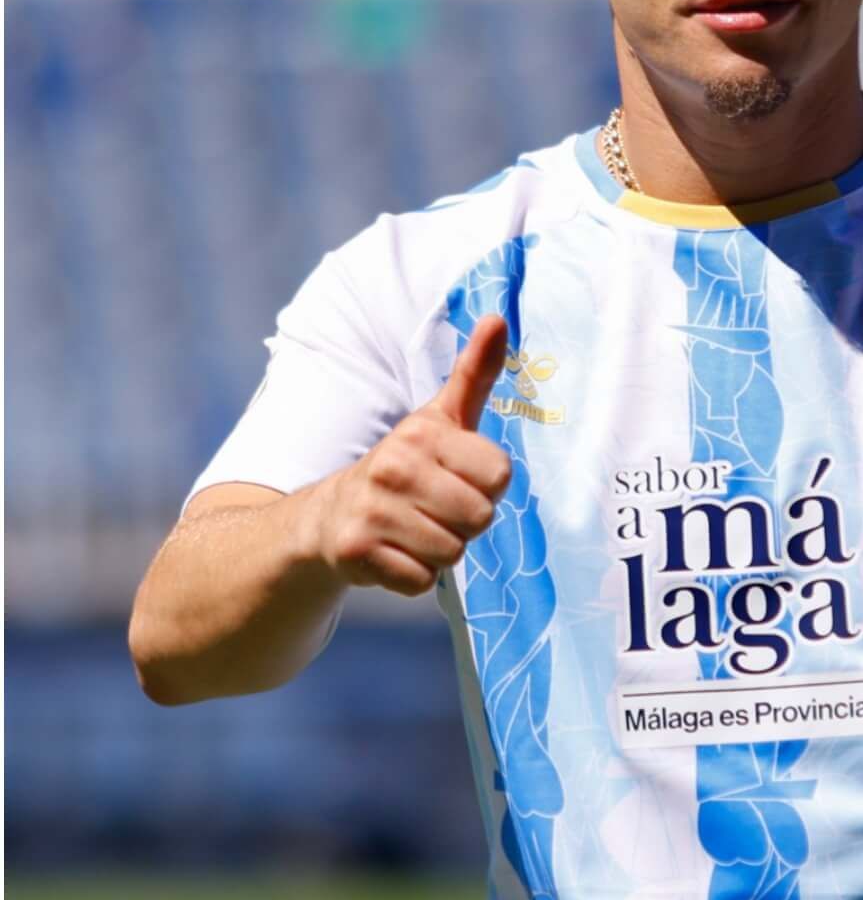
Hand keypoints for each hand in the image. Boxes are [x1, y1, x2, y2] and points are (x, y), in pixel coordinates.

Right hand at [303, 314, 515, 594]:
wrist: (325, 519)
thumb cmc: (402, 468)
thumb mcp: (439, 419)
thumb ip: (474, 375)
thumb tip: (498, 318)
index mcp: (421, 434)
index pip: (500, 476)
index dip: (486, 486)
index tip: (457, 479)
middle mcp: (393, 468)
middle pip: (480, 518)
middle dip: (465, 522)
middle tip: (433, 510)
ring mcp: (371, 512)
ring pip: (453, 552)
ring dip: (440, 551)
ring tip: (411, 531)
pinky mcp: (355, 553)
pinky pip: (421, 581)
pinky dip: (413, 576)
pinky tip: (392, 554)